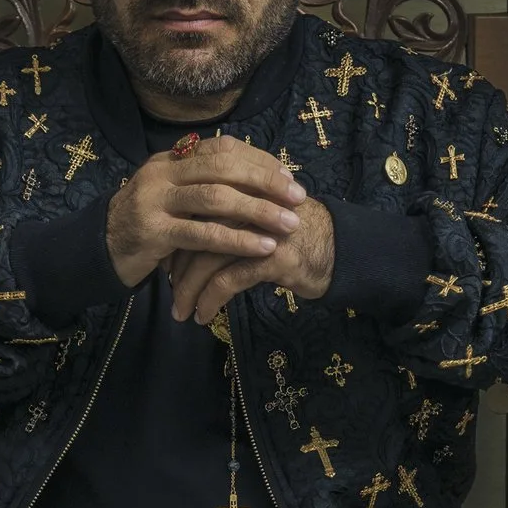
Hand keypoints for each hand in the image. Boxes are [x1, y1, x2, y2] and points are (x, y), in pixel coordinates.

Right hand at [105, 133, 306, 297]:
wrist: (100, 249)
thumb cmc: (148, 225)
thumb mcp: (174, 196)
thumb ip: (205, 184)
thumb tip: (258, 178)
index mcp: (170, 159)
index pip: (222, 149)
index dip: (259, 161)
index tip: (288, 177)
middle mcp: (161, 172)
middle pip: (222, 167)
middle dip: (265, 181)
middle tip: (297, 197)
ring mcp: (154, 201)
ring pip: (214, 199)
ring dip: (257, 211)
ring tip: (289, 224)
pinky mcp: (152, 233)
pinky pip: (201, 234)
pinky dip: (236, 240)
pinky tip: (262, 248)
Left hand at [170, 196, 334, 328]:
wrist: (341, 251)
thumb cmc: (296, 237)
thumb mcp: (260, 218)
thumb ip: (229, 218)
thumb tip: (188, 236)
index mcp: (242, 190)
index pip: (195, 210)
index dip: (177, 239)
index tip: (165, 263)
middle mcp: (248, 205)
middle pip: (196, 234)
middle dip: (176, 267)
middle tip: (168, 291)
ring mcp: (261, 231)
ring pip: (207, 260)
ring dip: (188, 290)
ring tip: (181, 312)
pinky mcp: (273, 258)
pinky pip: (228, 281)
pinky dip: (210, 301)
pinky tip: (203, 316)